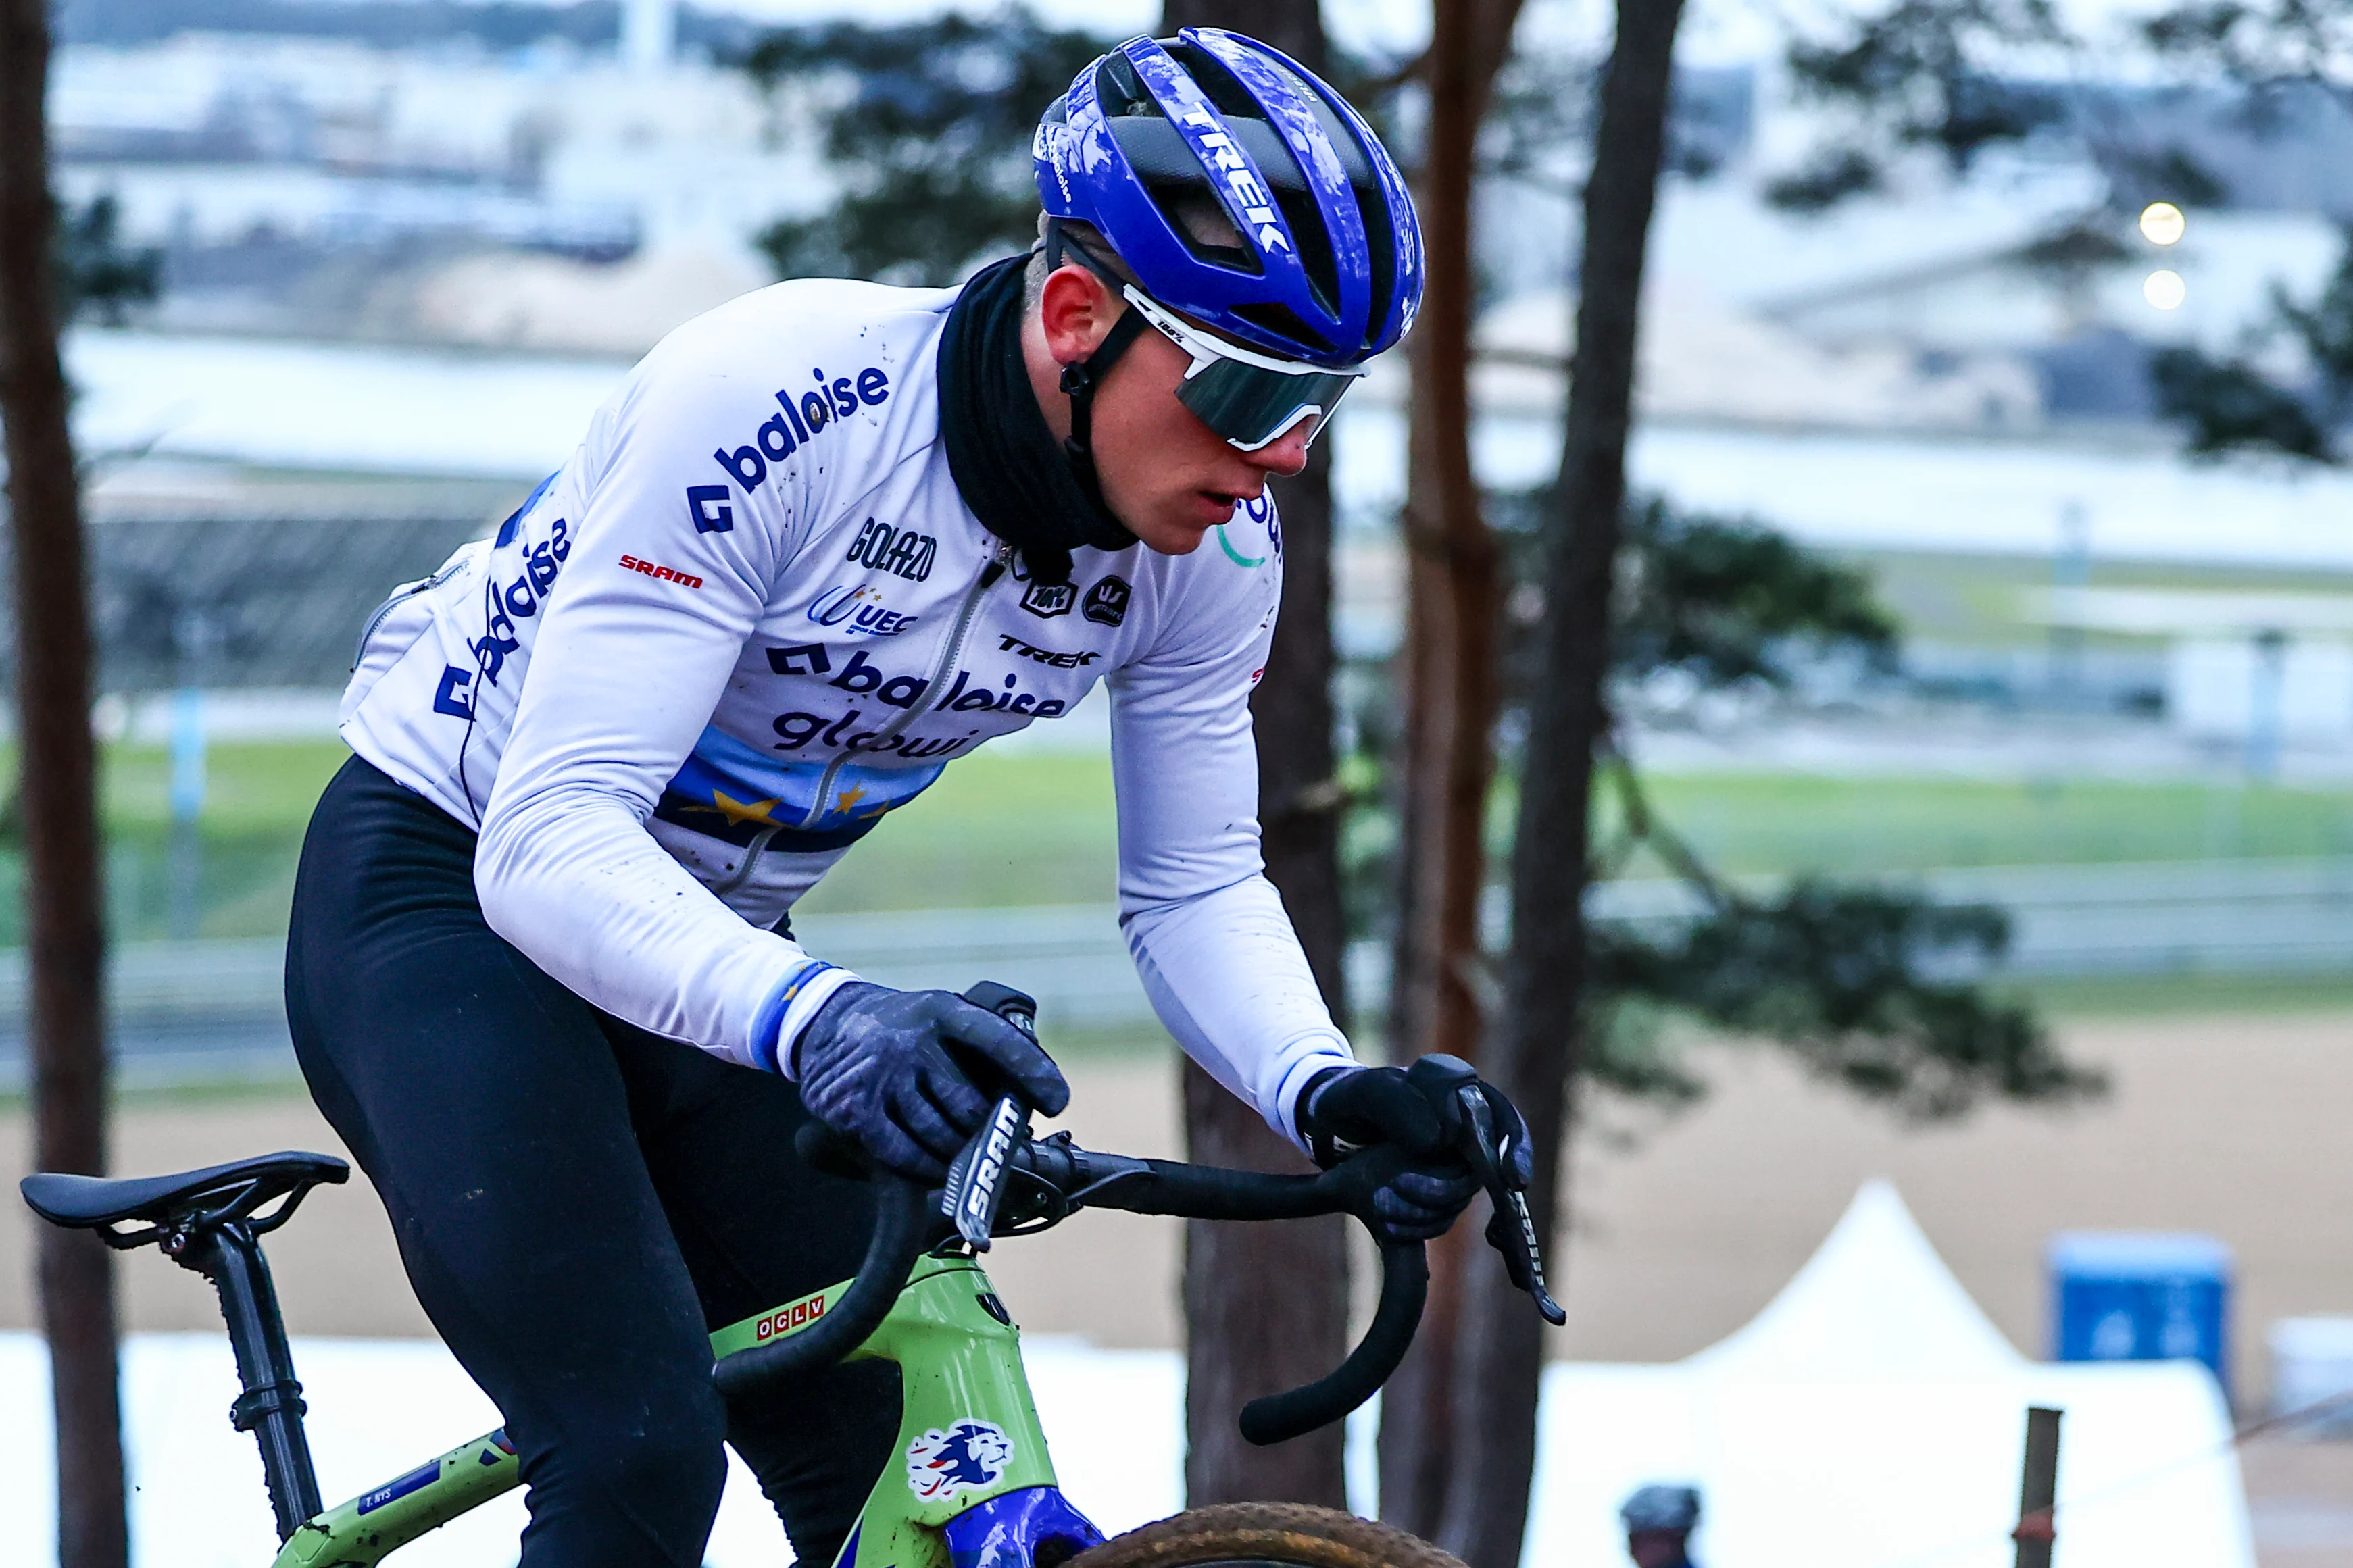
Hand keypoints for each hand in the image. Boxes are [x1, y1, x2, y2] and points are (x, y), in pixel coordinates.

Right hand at [794, 983, 1069, 1182]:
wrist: (826, 1024)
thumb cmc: (904, 1031)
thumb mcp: (941, 1018)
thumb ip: (981, 1048)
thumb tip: (1026, 1104)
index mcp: (941, 1011)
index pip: (997, 1041)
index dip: (1032, 1072)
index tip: (1056, 1101)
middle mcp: (909, 1040)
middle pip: (971, 1107)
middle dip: (987, 1130)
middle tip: (988, 1137)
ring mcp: (879, 1076)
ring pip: (942, 1137)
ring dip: (957, 1153)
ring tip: (958, 1149)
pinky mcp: (855, 1111)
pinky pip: (907, 1156)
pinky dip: (928, 1168)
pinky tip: (935, 1165)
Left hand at [1297, 1056, 1534, 1241]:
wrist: (1328, 1123)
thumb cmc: (1348, 1099)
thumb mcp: (1361, 1093)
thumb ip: (1396, 1104)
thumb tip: (1438, 1138)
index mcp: (1455, 1093)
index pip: (1502, 1119)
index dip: (1514, 1149)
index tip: (1512, 1179)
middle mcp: (1462, 1128)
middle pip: (1495, 1165)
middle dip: (1474, 1189)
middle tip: (1476, 1212)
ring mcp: (1452, 1161)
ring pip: (1462, 1194)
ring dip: (1428, 1207)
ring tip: (1381, 1204)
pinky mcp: (1435, 1189)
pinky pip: (1441, 1213)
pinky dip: (1419, 1222)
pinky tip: (1390, 1225)